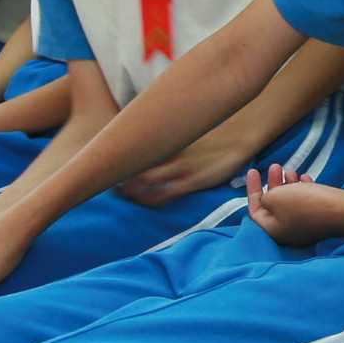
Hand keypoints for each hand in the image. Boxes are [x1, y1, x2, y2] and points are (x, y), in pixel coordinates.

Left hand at [116, 124, 265, 205]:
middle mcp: (170, 155)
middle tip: (109, 187)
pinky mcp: (192, 181)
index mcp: (168, 143)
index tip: (108, 168)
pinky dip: (154, 201)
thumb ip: (169, 144)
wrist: (236, 141)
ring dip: (134, 191)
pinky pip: (168, 194)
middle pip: (136, 165)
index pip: (137, 150)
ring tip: (125, 199)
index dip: (120, 160)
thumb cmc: (210, 142)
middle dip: (122, 177)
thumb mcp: (186, 137)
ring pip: (148, 181)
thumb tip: (151, 149)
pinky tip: (149, 205)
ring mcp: (181, 168)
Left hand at [243, 165, 343, 246]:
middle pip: (274, 206)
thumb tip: (268, 201)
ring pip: (291, 203)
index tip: (254, 171)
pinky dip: (303, 189)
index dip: (252, 189)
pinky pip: (306, 203)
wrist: (341, 210)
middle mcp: (288, 232)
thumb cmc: (307, 205)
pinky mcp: (319, 219)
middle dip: (273, 183)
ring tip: (291, 172)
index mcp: (273, 230)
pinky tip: (305, 179)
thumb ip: (265, 198)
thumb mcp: (275, 198)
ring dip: (288, 185)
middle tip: (275, 167)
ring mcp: (305, 227)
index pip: (255, 210)